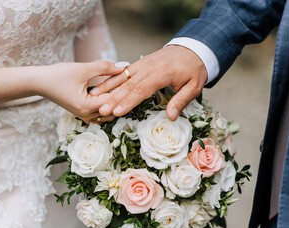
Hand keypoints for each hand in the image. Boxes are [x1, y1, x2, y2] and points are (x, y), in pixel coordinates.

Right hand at [33, 61, 123, 122]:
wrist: (39, 82)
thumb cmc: (58, 75)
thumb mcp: (83, 68)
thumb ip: (105, 67)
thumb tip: (124, 66)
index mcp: (87, 106)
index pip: (114, 100)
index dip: (124, 89)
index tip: (134, 79)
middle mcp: (86, 115)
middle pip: (112, 110)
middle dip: (122, 98)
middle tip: (132, 85)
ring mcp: (83, 115)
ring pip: (107, 114)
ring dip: (115, 103)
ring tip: (123, 90)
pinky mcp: (81, 112)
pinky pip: (99, 113)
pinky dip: (107, 106)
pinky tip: (111, 95)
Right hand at [90, 46, 207, 120]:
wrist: (193, 48)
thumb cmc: (194, 69)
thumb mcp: (194, 86)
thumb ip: (181, 101)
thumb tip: (170, 117)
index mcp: (161, 73)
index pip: (141, 89)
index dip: (128, 102)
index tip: (117, 112)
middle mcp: (148, 67)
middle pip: (128, 85)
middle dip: (113, 98)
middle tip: (102, 110)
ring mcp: (142, 64)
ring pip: (122, 77)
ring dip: (108, 88)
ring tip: (94, 97)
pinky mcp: (139, 63)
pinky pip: (123, 72)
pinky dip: (111, 79)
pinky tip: (101, 86)